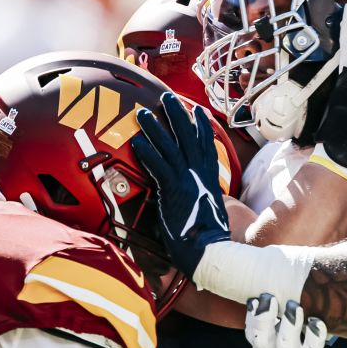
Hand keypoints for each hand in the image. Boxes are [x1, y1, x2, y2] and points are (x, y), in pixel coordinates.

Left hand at [130, 93, 230, 277]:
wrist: (209, 249)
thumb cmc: (207, 235)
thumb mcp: (206, 208)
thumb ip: (198, 195)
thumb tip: (192, 192)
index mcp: (208, 177)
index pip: (205, 144)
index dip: (200, 126)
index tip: (197, 110)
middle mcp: (199, 174)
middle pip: (187, 136)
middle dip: (177, 115)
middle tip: (168, 97)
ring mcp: (186, 180)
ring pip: (170, 147)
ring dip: (156, 128)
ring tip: (143, 114)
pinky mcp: (173, 190)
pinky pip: (158, 166)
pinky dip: (148, 153)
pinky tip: (137, 142)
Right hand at [245, 294, 331, 347]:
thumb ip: (262, 346)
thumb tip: (260, 316)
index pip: (254, 336)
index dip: (253, 318)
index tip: (254, 300)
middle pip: (266, 339)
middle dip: (266, 318)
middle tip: (268, 298)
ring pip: (287, 345)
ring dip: (290, 326)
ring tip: (293, 308)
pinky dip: (314, 339)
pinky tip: (317, 323)